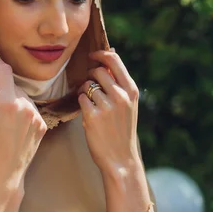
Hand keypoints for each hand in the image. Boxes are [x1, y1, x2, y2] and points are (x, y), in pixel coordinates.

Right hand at [0, 53, 46, 203]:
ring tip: (1, 117)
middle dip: (2, 86)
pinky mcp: (42, 124)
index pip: (5, 72)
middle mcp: (25, 107)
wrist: (5, 175)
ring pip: (22, 97)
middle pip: (13, 85)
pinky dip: (22, 110)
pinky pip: (30, 109)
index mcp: (8, 104)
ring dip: (12, 98)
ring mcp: (36, 116)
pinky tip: (12, 124)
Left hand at [78, 49, 140, 176]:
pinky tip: (88, 111)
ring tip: (90, 102)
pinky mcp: (92, 116)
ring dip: (84, 90)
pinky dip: (81, 102)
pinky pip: (80, 98)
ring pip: (87, 85)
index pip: (114, 61)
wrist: (121, 158)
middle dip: (90, 74)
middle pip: (98, 71)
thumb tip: (112, 53)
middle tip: (90, 84)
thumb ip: (119, 81)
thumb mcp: (128, 104)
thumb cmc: (122, 129)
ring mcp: (106, 106)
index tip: (93, 56)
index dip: (101, 54)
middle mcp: (120, 96)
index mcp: (131, 91)